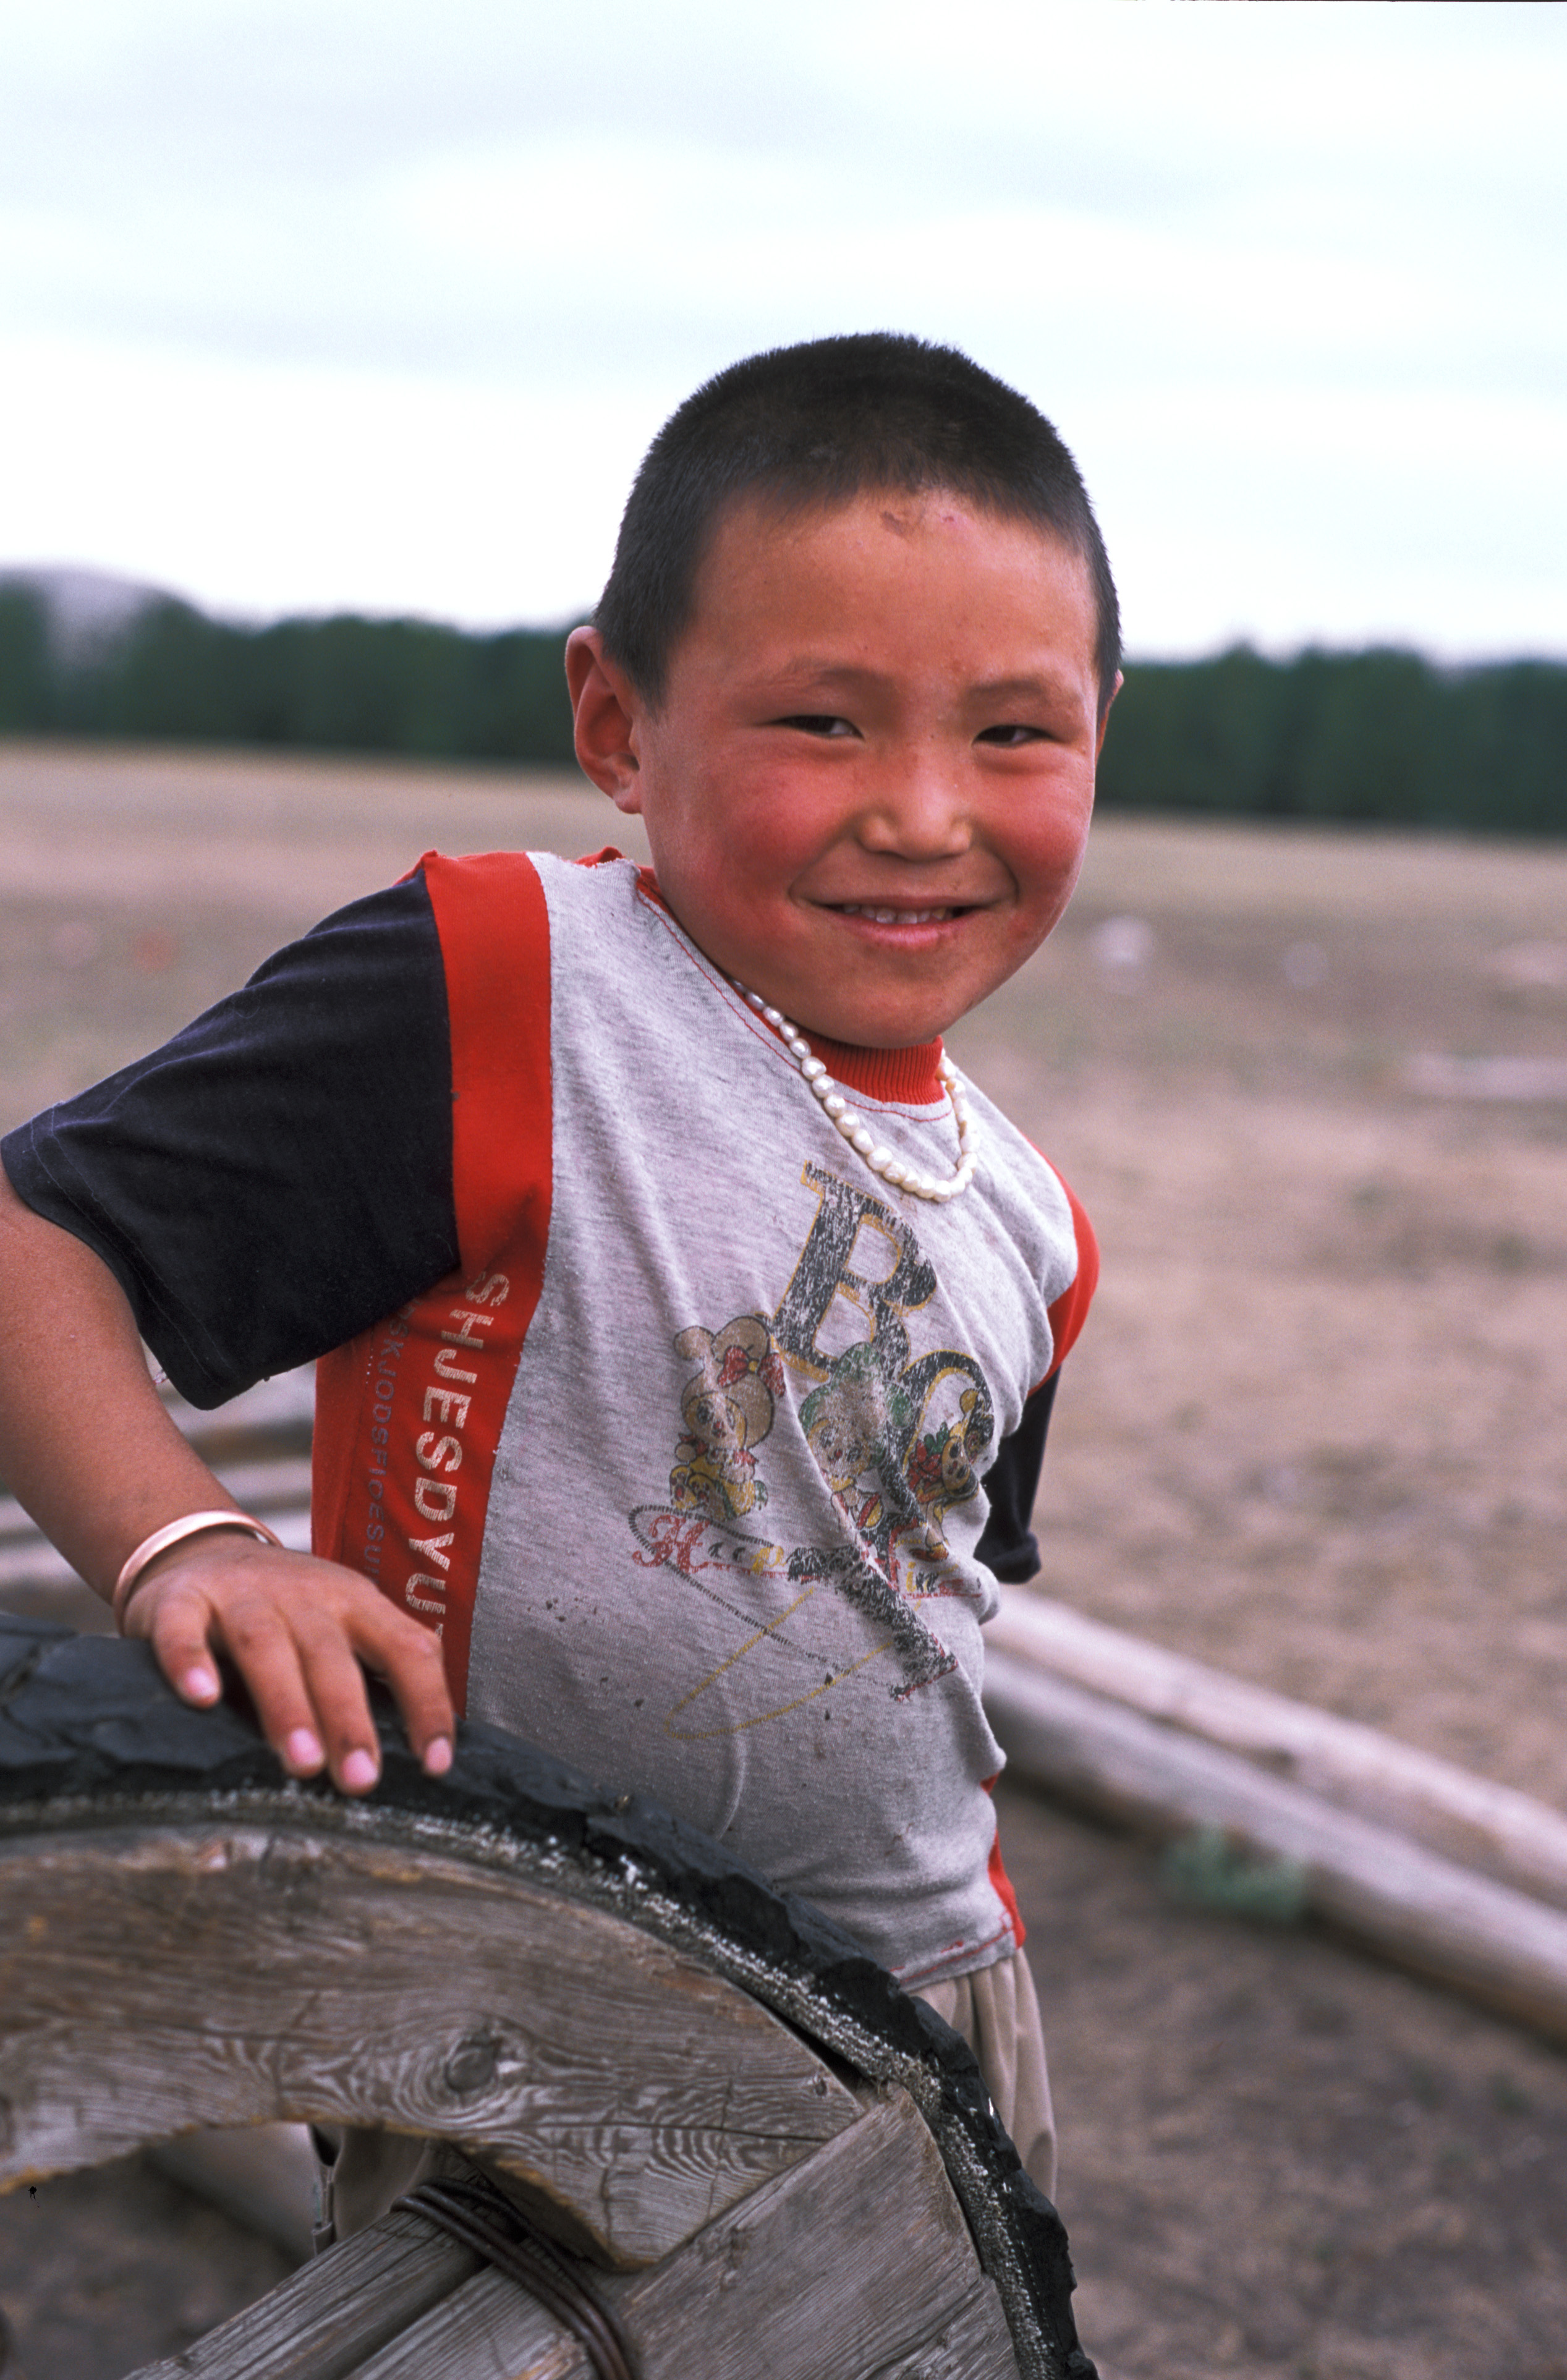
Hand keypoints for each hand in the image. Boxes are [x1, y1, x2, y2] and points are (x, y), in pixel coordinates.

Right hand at [123, 1534, 454, 1794]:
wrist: (200, 1548)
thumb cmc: (287, 1611)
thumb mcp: (344, 1624)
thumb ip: (380, 1669)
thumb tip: (430, 1748)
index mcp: (356, 1604)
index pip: (406, 1649)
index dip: (427, 1703)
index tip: (434, 1765)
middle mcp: (304, 1595)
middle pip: (331, 1654)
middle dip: (349, 1719)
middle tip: (360, 1781)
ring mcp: (240, 1595)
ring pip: (265, 1645)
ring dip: (286, 1704)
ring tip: (301, 1762)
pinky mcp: (180, 1601)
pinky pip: (182, 1630)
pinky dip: (190, 1662)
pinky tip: (200, 1698)